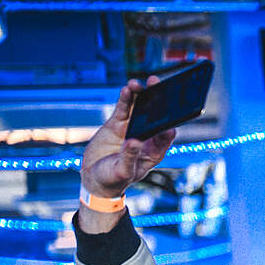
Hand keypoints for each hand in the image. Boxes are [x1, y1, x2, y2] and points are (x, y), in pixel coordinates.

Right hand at [81, 78, 177, 200]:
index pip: (166, 134)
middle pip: (156, 116)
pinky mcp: (117, 124)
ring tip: (137, 84)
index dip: (169, 123)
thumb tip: (135, 142)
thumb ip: (129, 157)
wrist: (94, 178)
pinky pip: (124, 109)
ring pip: (139, 109)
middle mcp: (146, 138)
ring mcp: (132, 129)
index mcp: (154, 152)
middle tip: (159, 86)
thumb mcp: (122, 171)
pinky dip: (125, 99)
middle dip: (158, 101)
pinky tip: (127, 89)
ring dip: (140, 95)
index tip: (170, 112)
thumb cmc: (113, 180)